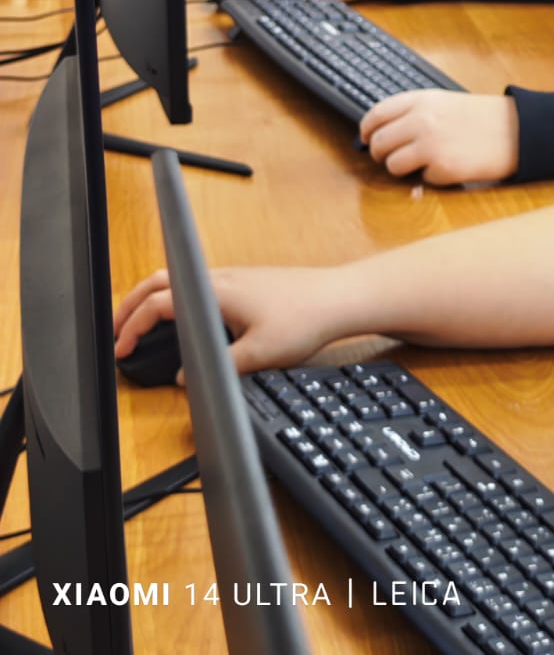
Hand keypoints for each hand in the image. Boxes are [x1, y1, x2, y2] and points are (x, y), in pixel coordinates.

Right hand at [113, 263, 350, 377]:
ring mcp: (233, 277)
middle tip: (114, 333)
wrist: (338, 297)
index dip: (132, 325)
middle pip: (160, 280)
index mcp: (218, 291)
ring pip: (177, 279)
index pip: (160, 301)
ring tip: (137, 326)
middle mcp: (221, 278)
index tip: (121, 347)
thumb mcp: (260, 355)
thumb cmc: (304, 320)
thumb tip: (183, 378)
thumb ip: (218, 366)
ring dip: (152, 299)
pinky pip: (196, 284)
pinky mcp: (244, 283)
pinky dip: (174, 298)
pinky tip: (179, 320)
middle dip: (130, 304)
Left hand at [361, 92, 518, 184]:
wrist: (517, 130)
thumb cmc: (481, 117)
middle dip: (381, 154)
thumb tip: (381, 131)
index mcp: (421, 100)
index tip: (366, 137)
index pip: (376, 114)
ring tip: (422, 163)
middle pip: (378, 143)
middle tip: (391, 157)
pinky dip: (431, 177)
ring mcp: (430, 145)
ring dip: (402, 168)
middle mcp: (421, 120)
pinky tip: (448, 166)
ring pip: (392, 165)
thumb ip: (413, 112)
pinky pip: (420, 179)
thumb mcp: (444, 102)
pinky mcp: (441, 169)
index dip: (366, 129)